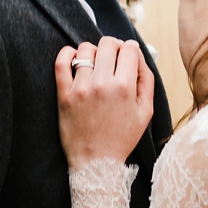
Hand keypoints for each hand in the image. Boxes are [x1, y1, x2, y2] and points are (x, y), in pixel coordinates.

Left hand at [55, 36, 154, 167]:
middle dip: (114, 46)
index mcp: (124, 87)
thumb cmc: (122, 138)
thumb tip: (138, 56)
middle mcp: (102, 84)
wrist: (96, 163)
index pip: (129, 49)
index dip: (130, 49)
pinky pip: (61, 62)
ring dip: (92, 51)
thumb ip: (146, 80)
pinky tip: (74, 58)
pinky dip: (67, 53)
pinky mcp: (64, 94)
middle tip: (113, 57)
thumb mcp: (146, 112)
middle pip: (107, 44)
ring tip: (95, 63)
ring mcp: (80, 88)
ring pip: (85, 50)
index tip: (127, 55)